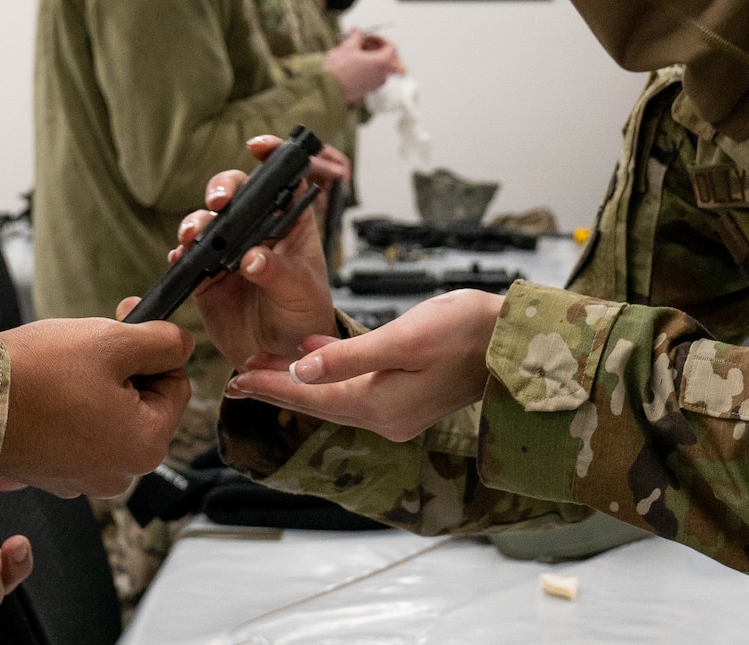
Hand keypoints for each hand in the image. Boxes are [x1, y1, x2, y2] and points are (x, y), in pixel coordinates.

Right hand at [0, 317, 192, 496]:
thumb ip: (163, 342)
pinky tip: (44, 389)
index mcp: (145, 446)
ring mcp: (82, 480)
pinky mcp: (51, 476)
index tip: (124, 322)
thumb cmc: (41, 371)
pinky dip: (68, 409)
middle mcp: (119, 475)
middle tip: (91, 342)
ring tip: (62, 367)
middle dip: (124, 369)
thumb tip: (182, 345)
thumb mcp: (114, 342)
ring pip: (109, 418)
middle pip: (143, 405)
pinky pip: (77, 435)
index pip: (176, 385)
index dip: (154, 350)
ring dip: (95, 387)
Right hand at [163, 136, 339, 368]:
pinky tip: (181, 258)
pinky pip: (188, 256)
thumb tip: (252, 258)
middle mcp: (256, 231)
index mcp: (290, 225)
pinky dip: (182, 253)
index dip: (272, 157)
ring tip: (193, 235)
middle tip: (218, 202)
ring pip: (207, 221)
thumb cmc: (304, 318)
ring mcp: (228, 251)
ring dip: (196, 221)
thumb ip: (279, 274)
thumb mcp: (302, 294)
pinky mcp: (205, 275)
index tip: (257, 148)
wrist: (280, 358)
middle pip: (236, 193)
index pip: (283, 180)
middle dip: (222, 188)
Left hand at [224, 290, 503, 441]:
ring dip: (300, 381)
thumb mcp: (403, 337)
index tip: (234, 379)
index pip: (311, 395)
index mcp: (381, 406)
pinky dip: (329, 376)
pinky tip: (314, 357)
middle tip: (237, 376)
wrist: (513, 341)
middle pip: (318, 402)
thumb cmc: (465, 330)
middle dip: (278, 386)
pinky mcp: (409, 399)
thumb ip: (350, 356)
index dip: (270, 384)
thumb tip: (302, 367)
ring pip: (335, 398)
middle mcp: (387, 418)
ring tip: (264, 367)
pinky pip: (356, 392)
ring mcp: (399, 413)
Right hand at [324, 30, 398, 103]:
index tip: (369, 37)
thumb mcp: (348, 47)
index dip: (380, 39)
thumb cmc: (338, 69)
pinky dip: (369, 68)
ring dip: (373, 58)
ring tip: (357, 53)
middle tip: (365, 44)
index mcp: (382, 63)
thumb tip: (357, 32)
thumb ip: (356, 37)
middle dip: (378, 49)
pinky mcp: (368, 90)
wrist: (327, 88)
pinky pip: (374, 76)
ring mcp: (376, 84)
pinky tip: (355, 63)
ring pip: (382, 68)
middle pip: (390, 58)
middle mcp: (382, 75)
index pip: (391, 47)